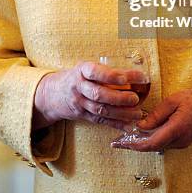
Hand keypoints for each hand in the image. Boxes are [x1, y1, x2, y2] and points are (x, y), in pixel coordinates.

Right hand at [32, 62, 146, 129]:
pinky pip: (100, 120)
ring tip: (137, 113)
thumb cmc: (77, 76)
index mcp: (81, 70)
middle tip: (136, 98)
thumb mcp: (86, 67)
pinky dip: (115, 124)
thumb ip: (105, 70)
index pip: (96, 72)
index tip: (128, 78)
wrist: (53, 93)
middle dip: (119, 97)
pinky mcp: (83, 115)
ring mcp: (80, 103)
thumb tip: (134, 75)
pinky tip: (128, 125)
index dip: (112, 75)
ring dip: (121, 113)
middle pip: (98, 94)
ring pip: (101, 110)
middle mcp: (79, 87)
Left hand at [111, 84, 191, 151]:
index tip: (120, 142)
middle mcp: (179, 141)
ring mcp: (182, 143)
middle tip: (117, 141)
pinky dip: (151, 140)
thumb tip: (140, 125)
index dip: (133, 145)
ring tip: (126, 137)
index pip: (150, 143)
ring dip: (142, 143)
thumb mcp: (173, 100)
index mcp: (176, 129)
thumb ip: (156, 114)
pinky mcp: (183, 141)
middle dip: (134, 145)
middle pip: (152, 147)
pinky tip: (142, 134)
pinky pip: (164, 143)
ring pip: (157, 146)